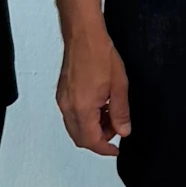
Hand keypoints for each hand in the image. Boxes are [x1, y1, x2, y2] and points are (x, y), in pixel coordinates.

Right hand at [56, 24, 131, 155]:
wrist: (83, 36)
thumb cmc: (100, 55)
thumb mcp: (119, 86)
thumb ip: (121, 112)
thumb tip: (123, 131)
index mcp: (82, 108)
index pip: (91, 140)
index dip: (104, 149)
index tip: (115, 150)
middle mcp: (68, 107)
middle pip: (80, 138)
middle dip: (99, 139)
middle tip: (116, 130)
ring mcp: (62, 100)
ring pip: (75, 127)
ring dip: (92, 128)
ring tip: (111, 114)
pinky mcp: (62, 94)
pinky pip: (72, 115)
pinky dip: (86, 118)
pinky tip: (101, 106)